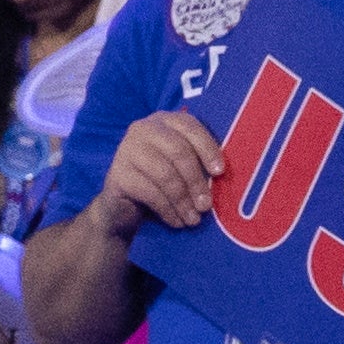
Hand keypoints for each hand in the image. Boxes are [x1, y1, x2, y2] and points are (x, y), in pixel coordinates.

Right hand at [93, 108, 224, 237]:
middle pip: (179, 152)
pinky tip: (177, 222)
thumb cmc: (164, 181)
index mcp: (166, 121)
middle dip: (196, 181)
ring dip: (183, 201)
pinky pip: (149, 192)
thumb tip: (226, 177)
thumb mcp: (183, 167)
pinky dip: (168, 210)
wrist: (125, 204)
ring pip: (165, 174)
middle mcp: (144, 129)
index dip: (208, 149)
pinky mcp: (117, 174)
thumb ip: (201, 162)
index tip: (220, 173)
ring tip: (193, 220)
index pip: (190, 127)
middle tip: (206, 206)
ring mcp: (127, 149)